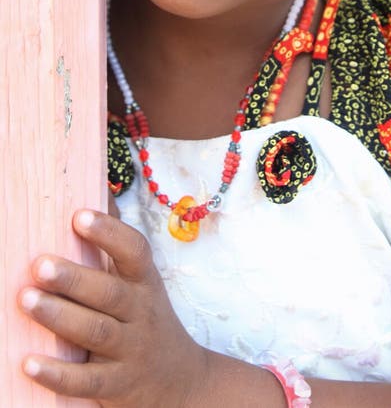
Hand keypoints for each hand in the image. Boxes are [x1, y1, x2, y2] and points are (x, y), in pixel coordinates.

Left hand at [18, 209, 207, 406]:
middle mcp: (141, 312)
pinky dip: (58, 373)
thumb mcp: (140, 281)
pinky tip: (28, 362)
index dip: (109, 232)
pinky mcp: (117, 386)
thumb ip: (117, 243)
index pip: (134, 251)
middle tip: (38, 264)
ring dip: (60, 316)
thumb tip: (99, 188)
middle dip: (73, 277)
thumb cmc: (146, 319)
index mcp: (144, 281)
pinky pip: (87, 380)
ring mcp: (131, 350)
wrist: (180, 382)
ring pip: (96, 331)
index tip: (78, 216)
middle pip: (109, 292)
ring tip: (26, 300)